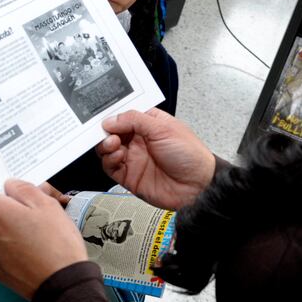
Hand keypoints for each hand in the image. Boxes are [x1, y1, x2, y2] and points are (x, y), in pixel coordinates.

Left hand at [0, 175, 86, 299]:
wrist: (62, 287)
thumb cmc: (56, 245)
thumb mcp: (46, 204)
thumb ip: (23, 188)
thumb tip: (10, 185)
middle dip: (8, 204)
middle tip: (33, 207)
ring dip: (9, 225)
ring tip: (36, 230)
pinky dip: (10, 243)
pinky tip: (31, 247)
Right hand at [97, 108, 216, 210]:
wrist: (197, 186)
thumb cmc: (190, 155)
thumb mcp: (163, 128)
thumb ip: (134, 120)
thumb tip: (111, 119)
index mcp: (149, 124)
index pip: (124, 115)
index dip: (113, 115)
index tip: (105, 115)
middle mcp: (139, 140)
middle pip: (112, 132)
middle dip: (106, 130)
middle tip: (106, 131)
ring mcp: (133, 158)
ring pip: (108, 149)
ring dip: (105, 145)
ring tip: (113, 143)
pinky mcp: (129, 176)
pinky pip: (110, 167)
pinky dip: (108, 160)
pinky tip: (117, 156)